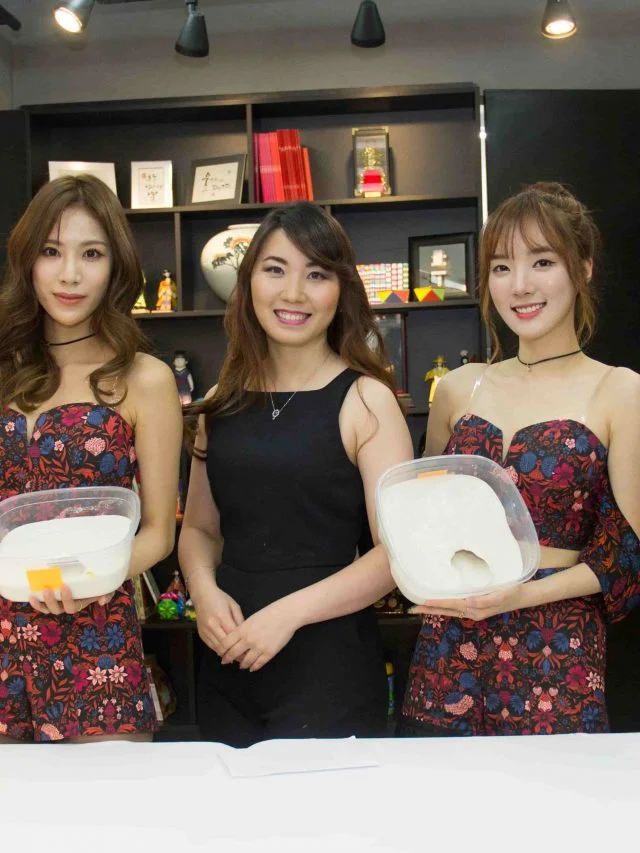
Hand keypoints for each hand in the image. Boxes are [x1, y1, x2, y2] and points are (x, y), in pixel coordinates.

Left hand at [29, 584, 114, 615]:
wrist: (96, 575)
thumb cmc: (100, 582)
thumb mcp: (108, 587)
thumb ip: (108, 594)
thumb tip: (102, 601)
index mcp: (80, 603)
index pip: (72, 607)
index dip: (66, 599)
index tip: (64, 586)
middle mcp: (68, 605)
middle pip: (57, 609)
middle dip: (51, 601)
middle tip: (47, 588)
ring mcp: (59, 602)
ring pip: (48, 609)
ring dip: (41, 604)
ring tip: (35, 595)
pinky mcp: (52, 596)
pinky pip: (42, 604)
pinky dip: (36, 603)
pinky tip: (30, 596)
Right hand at [190, 580, 243, 653]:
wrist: (202, 595)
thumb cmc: (221, 598)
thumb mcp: (234, 606)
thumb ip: (240, 620)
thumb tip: (245, 635)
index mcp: (222, 617)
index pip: (233, 636)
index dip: (241, 644)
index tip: (249, 651)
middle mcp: (212, 625)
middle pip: (225, 644)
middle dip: (234, 652)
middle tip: (244, 658)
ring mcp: (205, 631)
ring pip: (217, 648)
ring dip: (227, 654)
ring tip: (236, 657)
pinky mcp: (201, 634)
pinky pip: (211, 646)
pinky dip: (219, 650)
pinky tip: (226, 652)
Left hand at [218, 599, 299, 671]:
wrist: (286, 615)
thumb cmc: (269, 614)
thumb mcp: (251, 619)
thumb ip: (242, 630)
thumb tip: (235, 640)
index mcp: (243, 629)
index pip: (226, 643)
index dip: (221, 650)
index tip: (220, 653)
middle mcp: (248, 640)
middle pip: (233, 653)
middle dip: (228, 659)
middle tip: (225, 661)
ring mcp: (259, 647)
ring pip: (245, 661)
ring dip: (242, 664)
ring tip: (241, 665)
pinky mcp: (269, 653)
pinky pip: (258, 663)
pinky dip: (253, 667)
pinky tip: (252, 667)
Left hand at [409, 584, 524, 621]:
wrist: (524, 595)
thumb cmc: (513, 592)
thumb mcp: (501, 594)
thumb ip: (485, 600)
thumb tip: (467, 602)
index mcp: (475, 609)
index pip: (451, 605)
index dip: (435, 603)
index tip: (421, 602)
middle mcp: (472, 612)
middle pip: (447, 610)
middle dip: (430, 609)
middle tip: (412, 608)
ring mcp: (474, 610)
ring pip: (450, 609)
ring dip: (436, 607)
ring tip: (421, 605)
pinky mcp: (476, 605)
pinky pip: (456, 606)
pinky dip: (445, 604)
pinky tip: (441, 600)